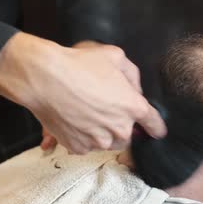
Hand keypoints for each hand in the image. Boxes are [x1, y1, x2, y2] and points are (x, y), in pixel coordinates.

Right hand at [0, 33, 166, 153]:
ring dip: (102, 131)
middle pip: (127, 133)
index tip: (157, 131)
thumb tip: (134, 90)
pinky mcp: (78, 147)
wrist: (44, 78)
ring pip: (107, 141)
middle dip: (120, 123)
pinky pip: (86, 145)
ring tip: (86, 111)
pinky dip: (82, 136)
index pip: (154, 124)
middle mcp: (119, 129)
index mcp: (133, 107)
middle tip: (103, 106)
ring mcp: (98, 141)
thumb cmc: (79, 64)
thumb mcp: (114, 56)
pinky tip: (73, 118)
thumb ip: (132, 74)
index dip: (157, 128)